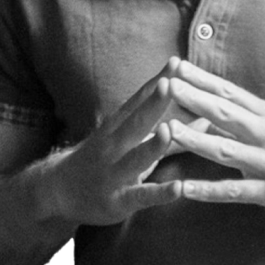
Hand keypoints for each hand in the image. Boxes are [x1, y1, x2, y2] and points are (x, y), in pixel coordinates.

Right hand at [50, 59, 188, 225]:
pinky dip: (159, 193)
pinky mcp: (118, 201)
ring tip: (169, 131)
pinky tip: (178, 188)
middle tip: (169, 84)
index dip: (156, 82)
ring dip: (153, 146)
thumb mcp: (131, 140)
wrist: (59, 191)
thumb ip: (169, 129)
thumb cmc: (105, 160)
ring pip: (136, 158)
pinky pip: (141, 196)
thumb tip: (205, 116)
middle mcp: (114, 146)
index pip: (139, 100)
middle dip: (153, 104)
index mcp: (117, 126)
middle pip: (135, 122)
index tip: (175, 62)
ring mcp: (114, 173)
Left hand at [167, 60, 264, 215]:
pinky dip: (208, 190)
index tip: (176, 65)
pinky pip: (234, 191)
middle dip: (192, 98)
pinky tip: (185, 190)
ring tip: (167, 130)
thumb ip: (247, 117)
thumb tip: (213, 106)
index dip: (201, 78)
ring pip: (225, 149)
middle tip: (165, 84)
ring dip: (195, 139)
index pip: (228, 91)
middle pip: (223, 112)